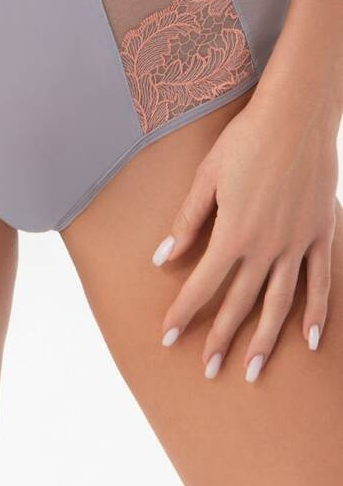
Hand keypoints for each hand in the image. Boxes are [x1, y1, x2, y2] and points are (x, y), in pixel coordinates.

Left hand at [151, 98, 338, 381]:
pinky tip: (309, 341)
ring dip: (265, 340)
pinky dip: (317, 313)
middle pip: (239, 303)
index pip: (201, 285)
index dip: (183, 313)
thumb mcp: (206, 177)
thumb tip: (162, 258)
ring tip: (251, 370)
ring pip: (280, 303)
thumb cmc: (244, 140)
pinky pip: (321, 282)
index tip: (167, 339)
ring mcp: (298, 243)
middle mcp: (266, 247)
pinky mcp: (322, 233)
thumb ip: (187, 222)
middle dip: (220, 339)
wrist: (296, 115)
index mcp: (233, 234)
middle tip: (208, 370)